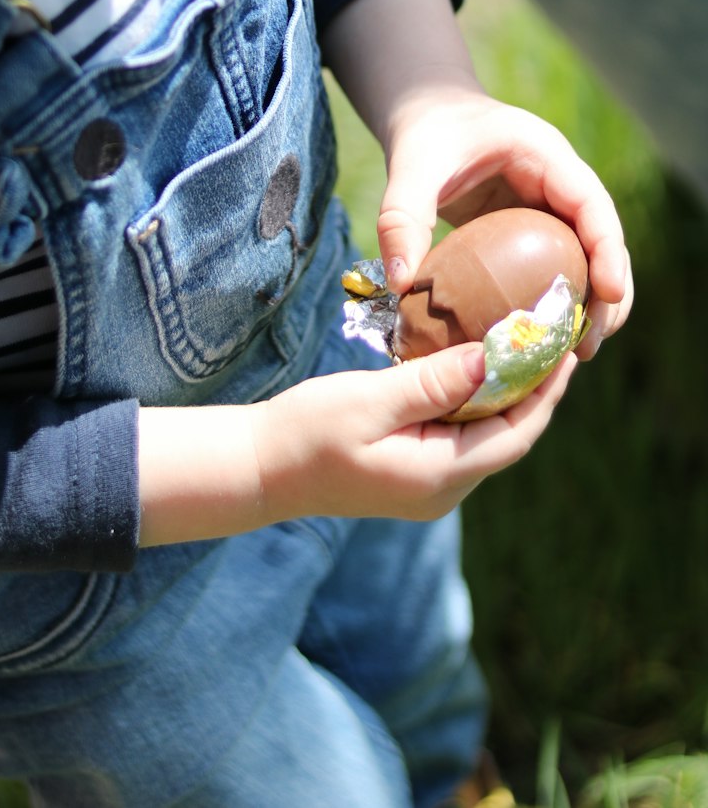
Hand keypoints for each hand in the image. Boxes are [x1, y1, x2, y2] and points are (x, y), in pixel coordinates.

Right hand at [252, 341, 576, 523]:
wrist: (260, 468)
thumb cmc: (307, 432)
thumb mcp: (369, 400)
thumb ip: (431, 382)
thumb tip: (491, 358)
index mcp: (439, 477)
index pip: (515, 433)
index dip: (546, 390)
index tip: (565, 346)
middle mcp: (443, 489)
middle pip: (509, 435)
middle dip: (535, 387)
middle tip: (553, 336)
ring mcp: (429, 484)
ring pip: (486, 434)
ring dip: (508, 391)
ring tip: (525, 343)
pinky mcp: (414, 471)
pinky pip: (461, 433)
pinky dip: (476, 399)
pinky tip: (476, 364)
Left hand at [378, 87, 632, 360]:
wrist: (424, 116)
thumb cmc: (425, 133)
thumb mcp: (412, 166)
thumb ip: (401, 217)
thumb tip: (399, 284)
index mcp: (546, 156)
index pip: (592, 205)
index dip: (606, 249)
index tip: (608, 294)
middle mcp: (559, 184)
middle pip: (602, 241)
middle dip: (606, 293)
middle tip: (587, 346)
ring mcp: (550, 208)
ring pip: (587, 259)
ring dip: (588, 305)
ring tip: (575, 354)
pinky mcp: (533, 230)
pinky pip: (557, 267)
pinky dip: (556, 301)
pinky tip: (542, 340)